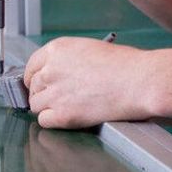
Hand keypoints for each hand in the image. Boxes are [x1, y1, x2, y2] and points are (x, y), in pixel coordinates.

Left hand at [23, 37, 152, 128]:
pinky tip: (65, 119)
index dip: (36, 77)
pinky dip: (52, 122)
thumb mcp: (89, 49)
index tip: (39, 84)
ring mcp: (55, 93)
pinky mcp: (63, 115)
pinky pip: (44, 121)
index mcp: (56, 49)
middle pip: (33, 86)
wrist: (140, 82)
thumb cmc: (125, 65)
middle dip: (43, 93)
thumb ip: (68, 61)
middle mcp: (50, 70)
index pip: (31, 66)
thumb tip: (61, 72)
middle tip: (56, 99)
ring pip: (36, 105)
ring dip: (47, 108)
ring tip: (65, 109)